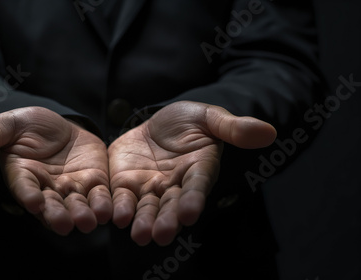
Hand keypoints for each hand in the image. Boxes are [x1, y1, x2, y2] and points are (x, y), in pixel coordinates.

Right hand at [0, 107, 111, 234]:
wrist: (59, 126)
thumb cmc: (26, 126)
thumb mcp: (7, 126)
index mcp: (23, 175)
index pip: (24, 188)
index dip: (28, 195)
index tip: (33, 202)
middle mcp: (46, 188)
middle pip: (51, 205)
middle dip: (58, 214)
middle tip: (65, 224)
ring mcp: (71, 188)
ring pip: (77, 204)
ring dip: (84, 214)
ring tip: (91, 220)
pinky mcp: (94, 182)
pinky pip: (101, 195)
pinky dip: (105, 203)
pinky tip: (112, 210)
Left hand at [108, 101, 275, 245]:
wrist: (157, 124)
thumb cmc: (190, 121)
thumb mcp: (209, 117)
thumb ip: (233, 127)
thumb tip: (268, 132)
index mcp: (197, 170)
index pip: (196, 186)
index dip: (193, 199)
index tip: (189, 212)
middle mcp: (174, 186)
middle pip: (170, 206)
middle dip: (166, 220)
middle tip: (161, 235)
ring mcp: (149, 188)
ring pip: (146, 208)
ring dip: (142, 222)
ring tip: (139, 234)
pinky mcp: (126, 184)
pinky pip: (120, 197)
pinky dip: (117, 207)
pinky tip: (112, 216)